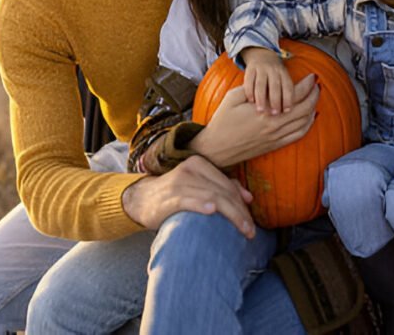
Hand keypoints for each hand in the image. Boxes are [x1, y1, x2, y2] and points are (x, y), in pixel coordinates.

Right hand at [121, 156, 255, 237]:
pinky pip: (188, 199)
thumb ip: (221, 187)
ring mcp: (179, 182)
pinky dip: (201, 203)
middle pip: (223, 191)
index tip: (252, 222)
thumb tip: (248, 197)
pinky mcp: (168, 197)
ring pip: (213, 196)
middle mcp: (190, 169)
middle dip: (240, 212)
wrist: (141, 199)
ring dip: (231, 214)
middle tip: (251, 231)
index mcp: (200, 163)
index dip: (242, 203)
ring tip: (243, 230)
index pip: (228, 184)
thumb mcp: (197, 186)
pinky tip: (212, 210)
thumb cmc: (175, 194)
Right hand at [192, 74, 318, 167]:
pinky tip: (310, 118)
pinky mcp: (275, 145)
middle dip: (314, 95)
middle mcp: (275, 125)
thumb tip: (266, 82)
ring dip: (313, 109)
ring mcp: (276, 137)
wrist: (217, 148)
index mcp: (265, 111)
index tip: (312, 77)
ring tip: (315, 99)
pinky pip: (298, 135)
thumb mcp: (232, 98)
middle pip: (304, 109)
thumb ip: (251, 88)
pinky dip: (308, 125)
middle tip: (317, 86)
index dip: (306, 85)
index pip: (294, 95)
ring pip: (304, 122)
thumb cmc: (222, 121)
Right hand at [241, 47, 293, 113]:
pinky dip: (249, 91)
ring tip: (261, 110)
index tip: (286, 111)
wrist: (260, 57)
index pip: (288, 87)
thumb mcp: (282, 78)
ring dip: (261, 98)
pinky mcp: (250, 69)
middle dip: (275, 100)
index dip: (288, 99)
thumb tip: (290, 109)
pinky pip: (249, 81)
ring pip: (261, 84)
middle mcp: (273, 70)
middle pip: (275, 86)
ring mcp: (261, 69)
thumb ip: (285, 90)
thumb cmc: (274, 75)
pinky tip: (251, 100)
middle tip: (274, 113)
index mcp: (283, 73)